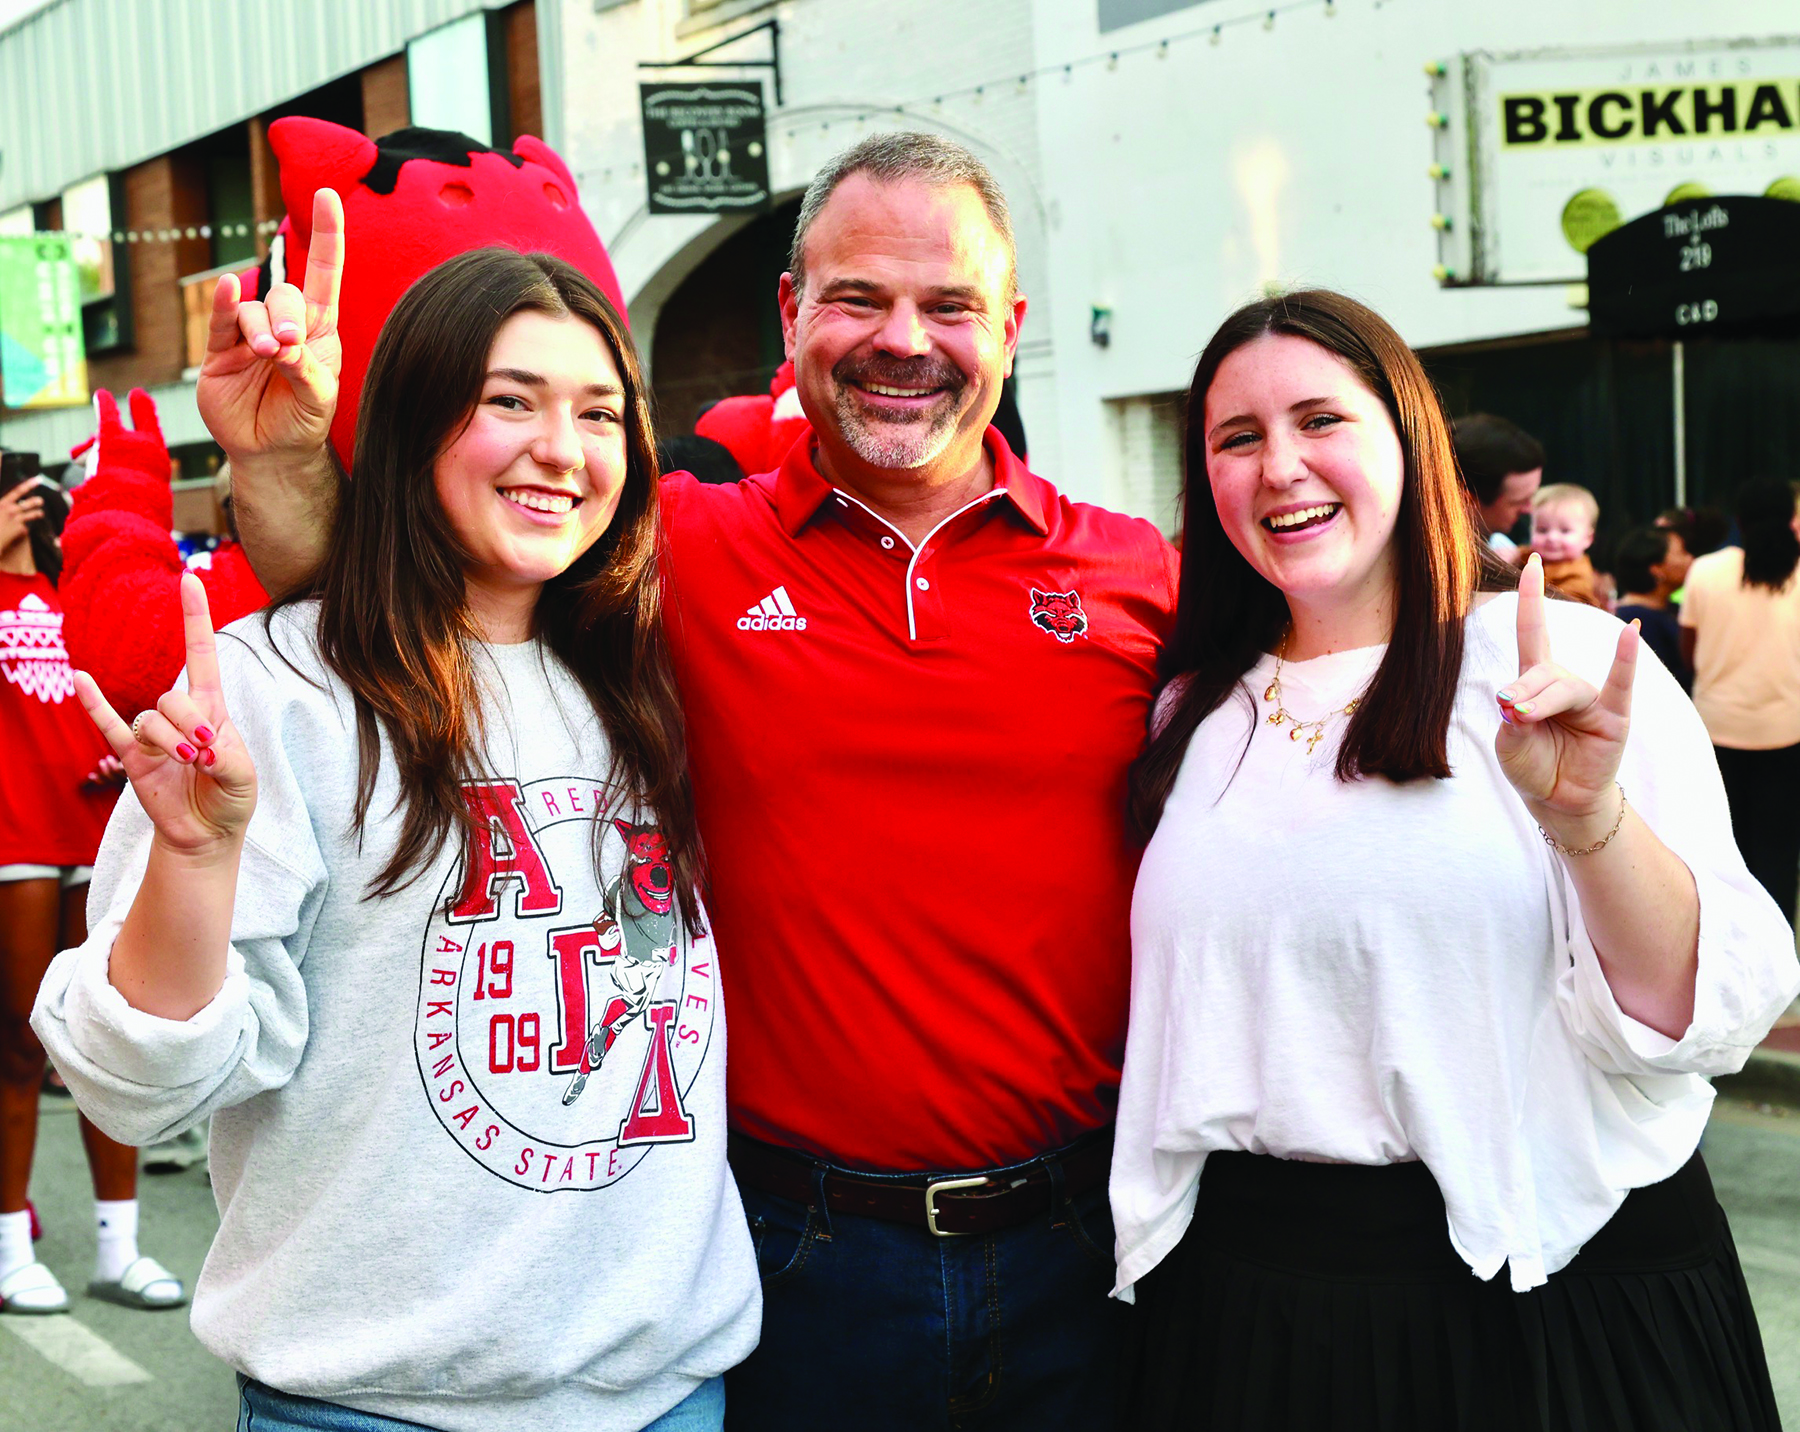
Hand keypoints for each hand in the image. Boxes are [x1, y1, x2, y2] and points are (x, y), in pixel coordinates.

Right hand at [0, 482, 45, 549]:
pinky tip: (21, 531)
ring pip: (32, 515)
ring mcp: (16, 520)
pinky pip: (26, 527)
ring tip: (40, 513)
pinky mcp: (20, 529)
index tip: (38, 479)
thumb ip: (3, 504)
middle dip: (35, 501)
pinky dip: (24, 529)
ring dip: (37, 513)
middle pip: (28, 503)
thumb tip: (9, 502)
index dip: (28, 485)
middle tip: (41, 500)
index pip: (17, 491)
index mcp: (2, 503)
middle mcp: (10, 510)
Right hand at [74, 573, 256, 855]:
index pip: (202, 656)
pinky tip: (80, 679)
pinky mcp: (133, 758)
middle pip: (173, 696)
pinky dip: (94, 704)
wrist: (207, 835)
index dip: (196, 619)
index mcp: (213, 710)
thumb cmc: (231, 799)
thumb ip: (229, 761)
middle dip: (190, 725)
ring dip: (169, 742)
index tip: (191, 579)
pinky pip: (109, 726)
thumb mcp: (245, 780)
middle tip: (205, 755)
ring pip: (150, 719)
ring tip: (186, 764)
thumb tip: (202, 749)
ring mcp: (153, 735)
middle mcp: (180, 715)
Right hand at [195, 189, 343, 465]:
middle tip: (287, 345)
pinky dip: (223, 306)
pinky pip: (220, 321)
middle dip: (286, 315)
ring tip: (268, 355)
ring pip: (251, 311)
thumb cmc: (304, 420)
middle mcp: (284, 324)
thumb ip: (307, 369)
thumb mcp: (319, 397)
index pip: (323, 274)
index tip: (327, 194)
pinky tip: (226, 291)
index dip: (326, 235)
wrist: (273, 453)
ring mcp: (249, 335)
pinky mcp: (220, 352)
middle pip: (283, 295)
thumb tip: (282, 344)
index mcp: (319, 328)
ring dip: (259, 328)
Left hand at [1494, 555, 1637, 836]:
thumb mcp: (1510, 744)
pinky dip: (1626, 659)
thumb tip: (1517, 701)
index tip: (1530, 562)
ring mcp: (1592, 699)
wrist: (1557, 800)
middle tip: (1512, 711)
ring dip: (1543, 702)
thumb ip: (1513, 720)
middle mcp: (1564, 683)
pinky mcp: (1613, 718)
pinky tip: (1632, 630)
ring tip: (1527, 718)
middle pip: (1541, 671)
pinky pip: (1620, 685)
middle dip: (1524, 691)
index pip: (1532, 632)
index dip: (1531, 599)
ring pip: (1564, 688)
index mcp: (1534, 682)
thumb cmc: (1532, 765)